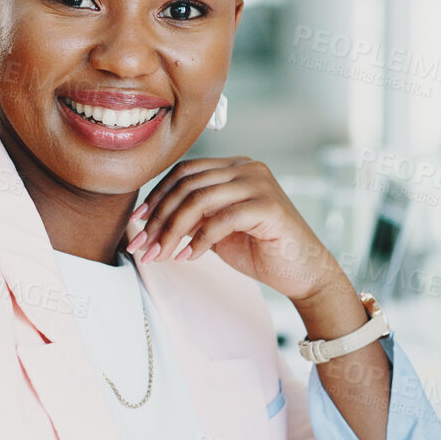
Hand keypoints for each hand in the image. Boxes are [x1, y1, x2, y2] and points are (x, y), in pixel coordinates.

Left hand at [129, 157, 341, 301]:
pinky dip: (199, 241)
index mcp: (234, 167)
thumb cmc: (261, 251)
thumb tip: (148, 221)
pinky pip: (221, 219)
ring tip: (160, 255)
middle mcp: (247, 168)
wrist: (304, 272)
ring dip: (172, 231)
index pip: (185, 171)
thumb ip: (192, 217)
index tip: (137, 223)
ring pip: (199, 199)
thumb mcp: (217, 230)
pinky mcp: (269, 206)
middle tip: (142, 246)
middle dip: (158, 217)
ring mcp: (260, 184)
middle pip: (187, 184)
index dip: (156, 196)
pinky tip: (189, 258)